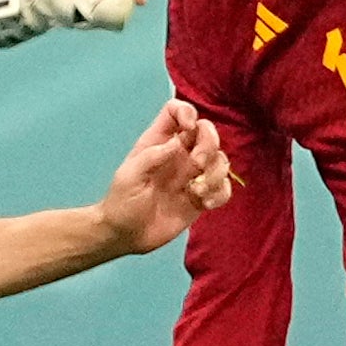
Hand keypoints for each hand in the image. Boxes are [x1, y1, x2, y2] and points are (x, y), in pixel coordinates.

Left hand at [95, 99, 232, 254]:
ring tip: (196, 192)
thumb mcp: (129, 176)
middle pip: (207, 131)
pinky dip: (219, 193)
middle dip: (208, 145)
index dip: (187, 112)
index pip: (176, 111)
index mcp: (158, 141)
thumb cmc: (122, 202)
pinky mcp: (201, 196)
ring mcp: (192, 175)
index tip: (188, 128)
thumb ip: (151, 157)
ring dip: (215, 174)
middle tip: (196, 166)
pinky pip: (223, 187)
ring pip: (220, 159)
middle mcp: (179, 154)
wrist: (126, 234)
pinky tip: (204, 204)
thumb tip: (177, 142)